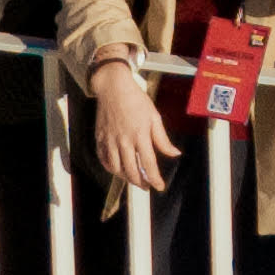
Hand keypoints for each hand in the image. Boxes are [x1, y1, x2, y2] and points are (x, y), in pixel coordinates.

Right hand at [85, 61, 172, 191]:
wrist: (113, 88)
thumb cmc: (136, 100)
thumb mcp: (154, 117)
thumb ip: (163, 139)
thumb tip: (174, 153)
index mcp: (140, 135)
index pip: (149, 164)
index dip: (155, 179)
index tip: (159, 186)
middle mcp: (124, 141)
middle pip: (131, 171)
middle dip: (140, 183)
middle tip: (146, 186)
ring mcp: (110, 141)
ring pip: (116, 169)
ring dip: (126, 178)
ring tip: (134, 179)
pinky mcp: (100, 139)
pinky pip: (104, 160)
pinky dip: (111, 168)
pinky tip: (118, 169)